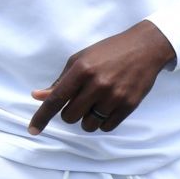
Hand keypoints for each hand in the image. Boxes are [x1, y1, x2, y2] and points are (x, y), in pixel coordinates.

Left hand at [28, 20, 176, 133]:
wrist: (146, 48)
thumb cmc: (110, 52)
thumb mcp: (81, 59)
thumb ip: (61, 81)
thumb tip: (39, 96)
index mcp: (82, 70)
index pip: (56, 99)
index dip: (42, 117)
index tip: (33, 130)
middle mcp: (97, 84)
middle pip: (70, 116)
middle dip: (71, 112)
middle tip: (81, 101)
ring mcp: (115, 95)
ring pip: (88, 125)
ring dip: (88, 119)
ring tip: (97, 104)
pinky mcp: (129, 104)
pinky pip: (107, 127)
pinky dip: (103, 122)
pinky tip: (108, 108)